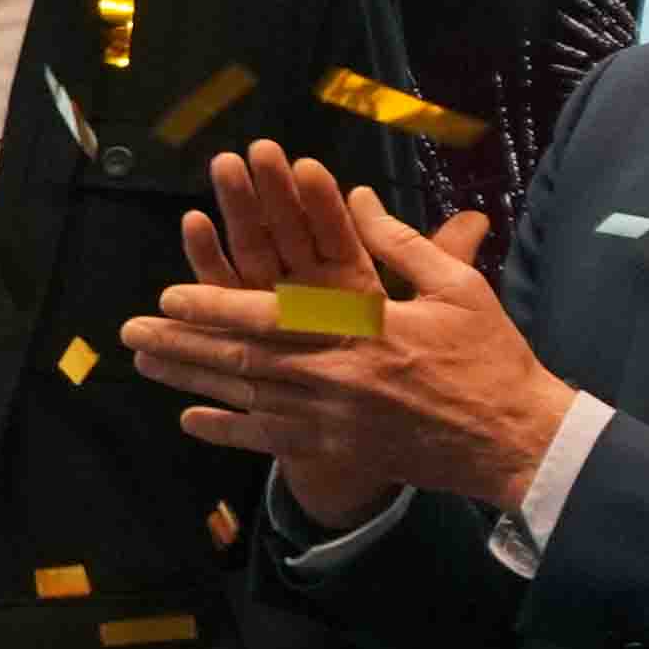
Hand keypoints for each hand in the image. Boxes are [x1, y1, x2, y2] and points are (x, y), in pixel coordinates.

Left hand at [124, 184, 553, 511]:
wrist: (517, 440)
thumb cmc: (490, 357)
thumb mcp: (456, 287)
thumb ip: (400, 243)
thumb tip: (357, 197)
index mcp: (362, 329)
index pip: (272, 314)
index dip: (215, 306)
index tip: (169, 295)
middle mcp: (337, 376)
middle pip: (243, 358)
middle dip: (183, 343)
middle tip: (131, 332)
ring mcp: (335, 420)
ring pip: (247, 398)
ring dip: (192, 381)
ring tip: (146, 364)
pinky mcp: (341, 451)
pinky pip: (272, 442)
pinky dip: (229, 432)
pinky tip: (191, 419)